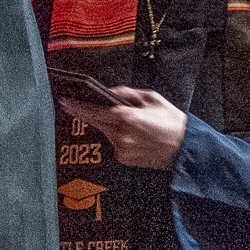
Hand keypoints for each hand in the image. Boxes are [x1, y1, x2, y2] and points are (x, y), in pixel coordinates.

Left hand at [59, 87, 186, 169]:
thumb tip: (110, 91)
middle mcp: (121, 134)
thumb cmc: (171, 120)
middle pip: (95, 122)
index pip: (95, 111)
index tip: (64, 100)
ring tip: (121, 118)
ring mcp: (122, 149)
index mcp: (127, 117)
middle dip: (83, 113)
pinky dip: (117, 135)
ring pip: (106, 132)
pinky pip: (115, 143)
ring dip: (106, 124)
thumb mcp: (152, 98)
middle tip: (68, 103)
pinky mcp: (124, 158)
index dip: (77, 106)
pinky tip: (131, 133)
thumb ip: (127, 93)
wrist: (185, 148)